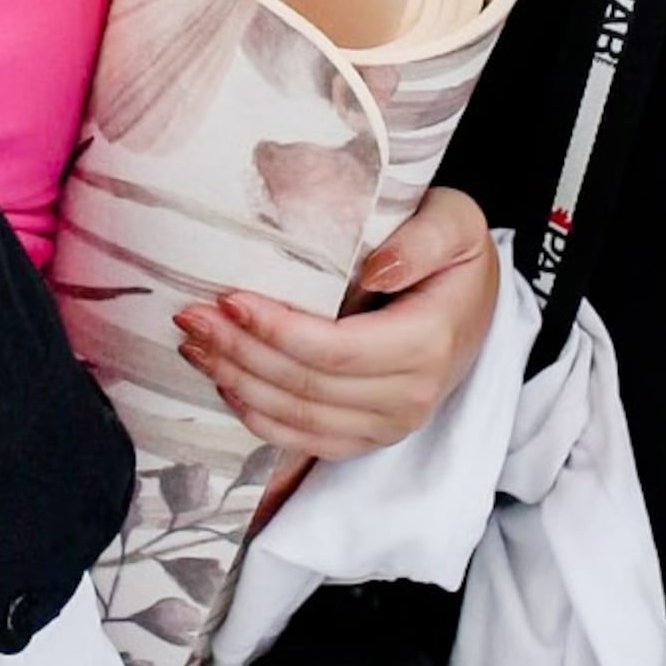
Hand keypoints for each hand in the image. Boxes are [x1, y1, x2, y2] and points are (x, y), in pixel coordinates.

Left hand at [176, 184, 498, 456]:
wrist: (476, 297)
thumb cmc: (455, 252)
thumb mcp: (455, 223)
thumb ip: (421, 241)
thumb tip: (375, 268)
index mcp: (426, 345)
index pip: (335, 351)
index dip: (275, 331)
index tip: (228, 300)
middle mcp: (409, 397)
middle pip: (306, 387)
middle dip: (240, 353)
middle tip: (189, 317)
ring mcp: (390, 424)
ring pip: (298, 419)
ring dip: (238, 384)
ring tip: (194, 346)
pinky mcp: (369, 436)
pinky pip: (307, 442)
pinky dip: (260, 419)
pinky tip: (225, 385)